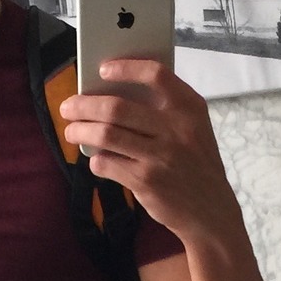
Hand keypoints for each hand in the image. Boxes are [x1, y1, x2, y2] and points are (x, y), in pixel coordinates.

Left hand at [59, 61, 239, 244]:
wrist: (211, 212)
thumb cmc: (196, 164)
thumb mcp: (194, 130)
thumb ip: (164, 111)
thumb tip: (112, 95)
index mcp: (190, 108)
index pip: (156, 75)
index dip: (125, 68)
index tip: (103, 69)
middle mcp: (176, 129)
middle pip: (116, 107)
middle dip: (83, 105)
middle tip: (68, 107)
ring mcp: (160, 156)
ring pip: (106, 134)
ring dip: (80, 131)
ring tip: (71, 131)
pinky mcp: (146, 181)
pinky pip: (107, 163)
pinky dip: (95, 159)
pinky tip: (97, 159)